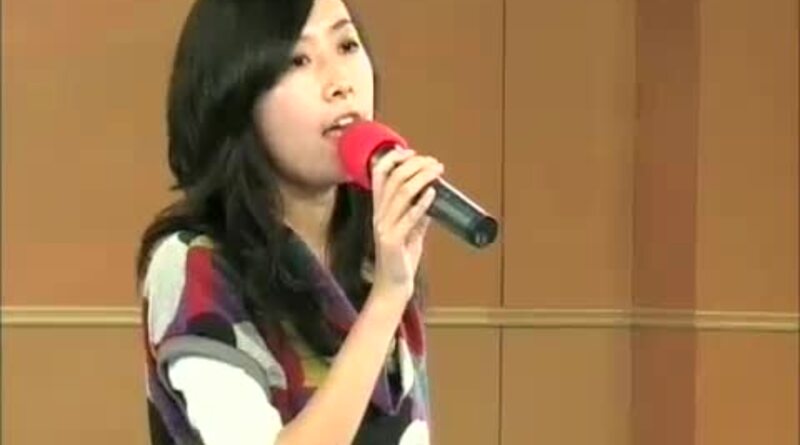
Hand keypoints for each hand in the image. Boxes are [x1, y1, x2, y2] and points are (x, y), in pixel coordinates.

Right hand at [370, 150, 442, 300]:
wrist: (394, 285)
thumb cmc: (401, 258)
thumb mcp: (411, 230)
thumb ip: (418, 214)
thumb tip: (432, 196)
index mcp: (379, 209)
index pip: (378, 175)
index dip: (392, 158)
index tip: (411, 152)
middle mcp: (378, 214)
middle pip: (393, 179)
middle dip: (415, 165)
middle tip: (434, 162)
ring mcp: (384, 227)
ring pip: (400, 194)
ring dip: (421, 178)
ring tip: (437, 171)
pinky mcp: (392, 241)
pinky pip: (408, 218)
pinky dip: (421, 203)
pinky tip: (433, 193)